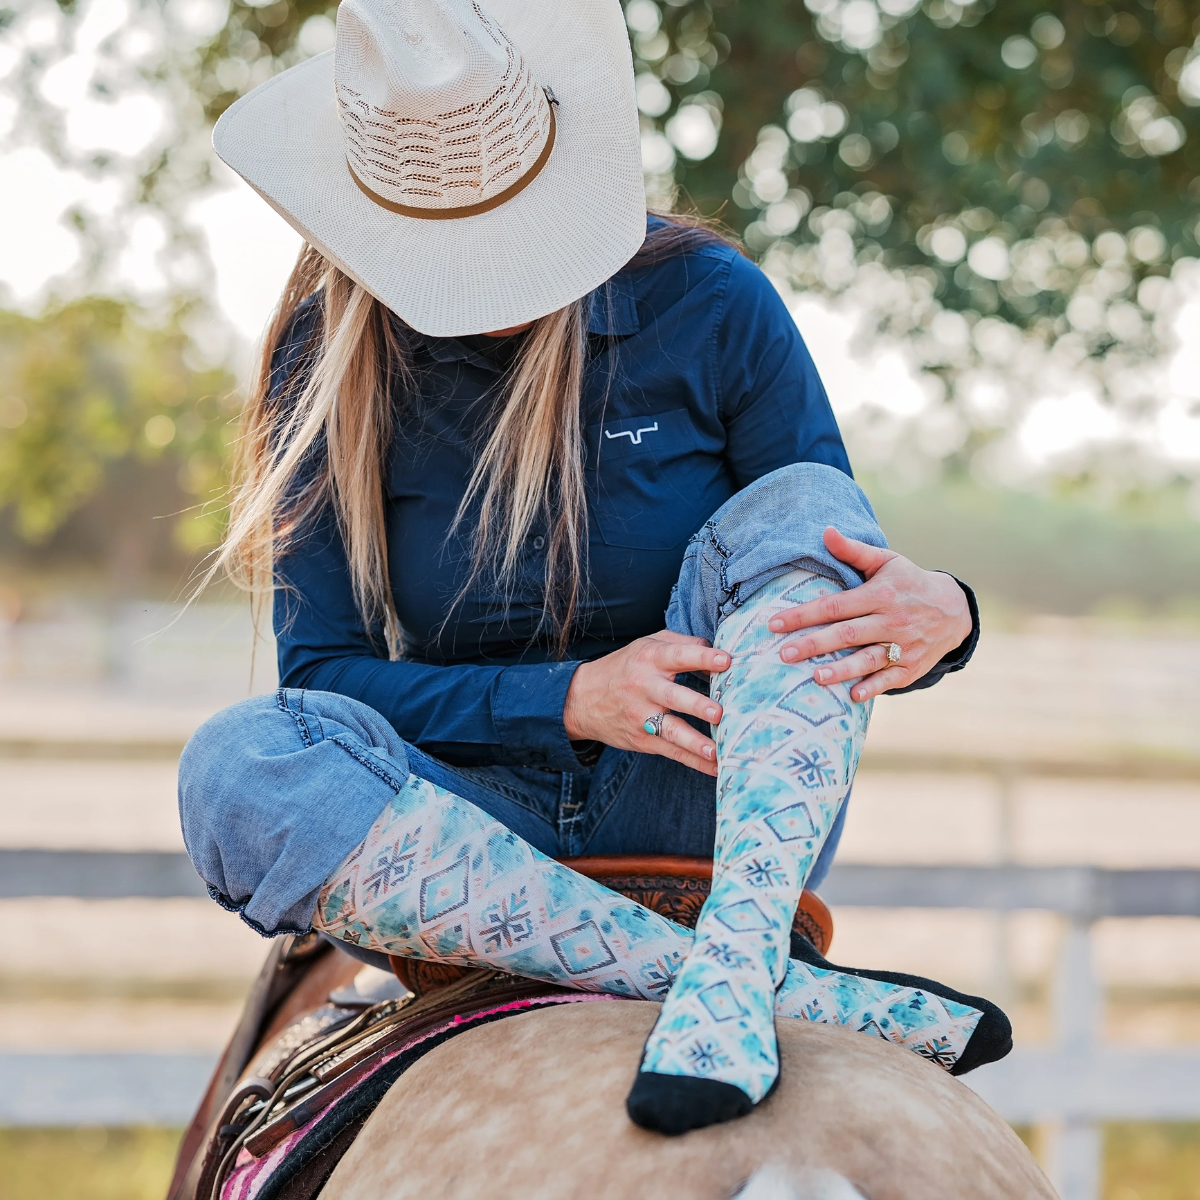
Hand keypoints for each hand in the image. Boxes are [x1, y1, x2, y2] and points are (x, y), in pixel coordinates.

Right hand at [563, 631, 728, 775]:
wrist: (581, 699)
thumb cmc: (625, 667)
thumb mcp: (647, 645)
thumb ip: (683, 643)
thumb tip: (718, 651)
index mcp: (650, 659)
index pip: (678, 656)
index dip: (702, 657)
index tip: (726, 660)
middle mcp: (645, 687)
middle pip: (673, 696)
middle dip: (696, 705)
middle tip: (719, 712)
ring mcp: (642, 716)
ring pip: (671, 730)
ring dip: (694, 741)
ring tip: (715, 751)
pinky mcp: (643, 739)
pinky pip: (672, 751)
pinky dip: (694, 762)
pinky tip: (715, 768)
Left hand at [767, 527, 971, 702]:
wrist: (955, 609)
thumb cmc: (909, 583)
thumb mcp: (886, 561)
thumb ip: (853, 551)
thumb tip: (825, 531)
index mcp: (879, 594)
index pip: (835, 605)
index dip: (804, 614)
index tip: (774, 623)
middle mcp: (891, 620)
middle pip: (847, 634)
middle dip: (814, 644)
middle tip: (784, 654)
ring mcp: (903, 645)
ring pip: (869, 658)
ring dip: (842, 669)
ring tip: (815, 677)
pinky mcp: (912, 666)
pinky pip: (891, 679)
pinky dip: (874, 687)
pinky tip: (854, 695)